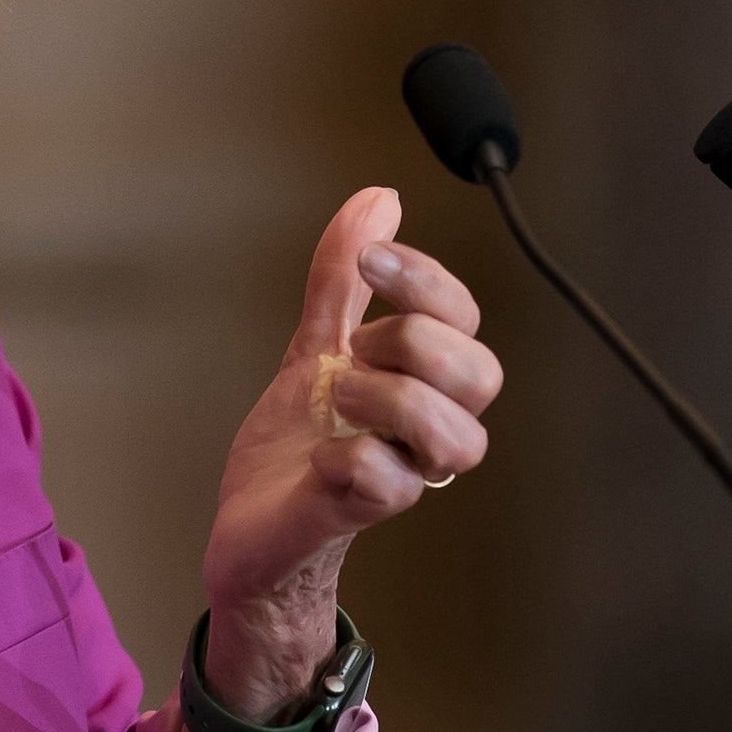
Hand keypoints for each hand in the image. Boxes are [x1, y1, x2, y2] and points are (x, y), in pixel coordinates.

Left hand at [196, 188, 496, 717]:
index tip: (370, 259)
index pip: (465, 322)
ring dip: (393, 398)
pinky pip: (386, 484)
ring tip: (338, 395)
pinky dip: (349, 457)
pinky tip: (316, 454)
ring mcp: (396, 478)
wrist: (248, 530)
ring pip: (457, 438)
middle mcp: (422, 432)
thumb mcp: (314, 347)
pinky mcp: (354, 517)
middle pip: (483, 376)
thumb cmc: (296, 446)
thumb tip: (380, 201)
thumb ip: (343, 279)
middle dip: (418, 341)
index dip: (428, 281)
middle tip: (355, 346)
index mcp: (419, 385)